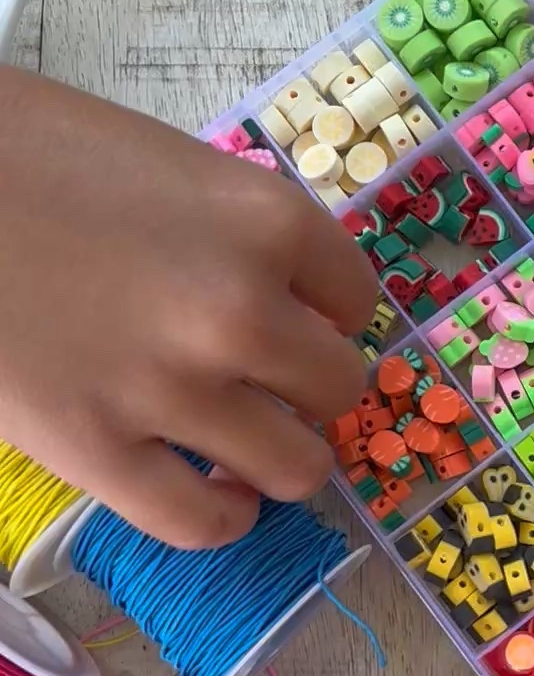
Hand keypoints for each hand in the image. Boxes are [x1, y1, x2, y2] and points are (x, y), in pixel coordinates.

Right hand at [0, 68, 374, 547]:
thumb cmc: (34, 152)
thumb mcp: (168, 164)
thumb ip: (236, 232)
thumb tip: (281, 294)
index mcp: (267, 220)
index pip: (356, 298)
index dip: (328, 314)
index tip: (298, 318)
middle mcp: (242, 311)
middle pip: (340, 386)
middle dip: (308, 388)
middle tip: (265, 380)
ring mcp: (173, 391)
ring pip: (297, 467)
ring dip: (281, 459)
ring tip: (248, 444)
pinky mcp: (98, 454)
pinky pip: (200, 523)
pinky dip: (222, 517)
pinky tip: (214, 493)